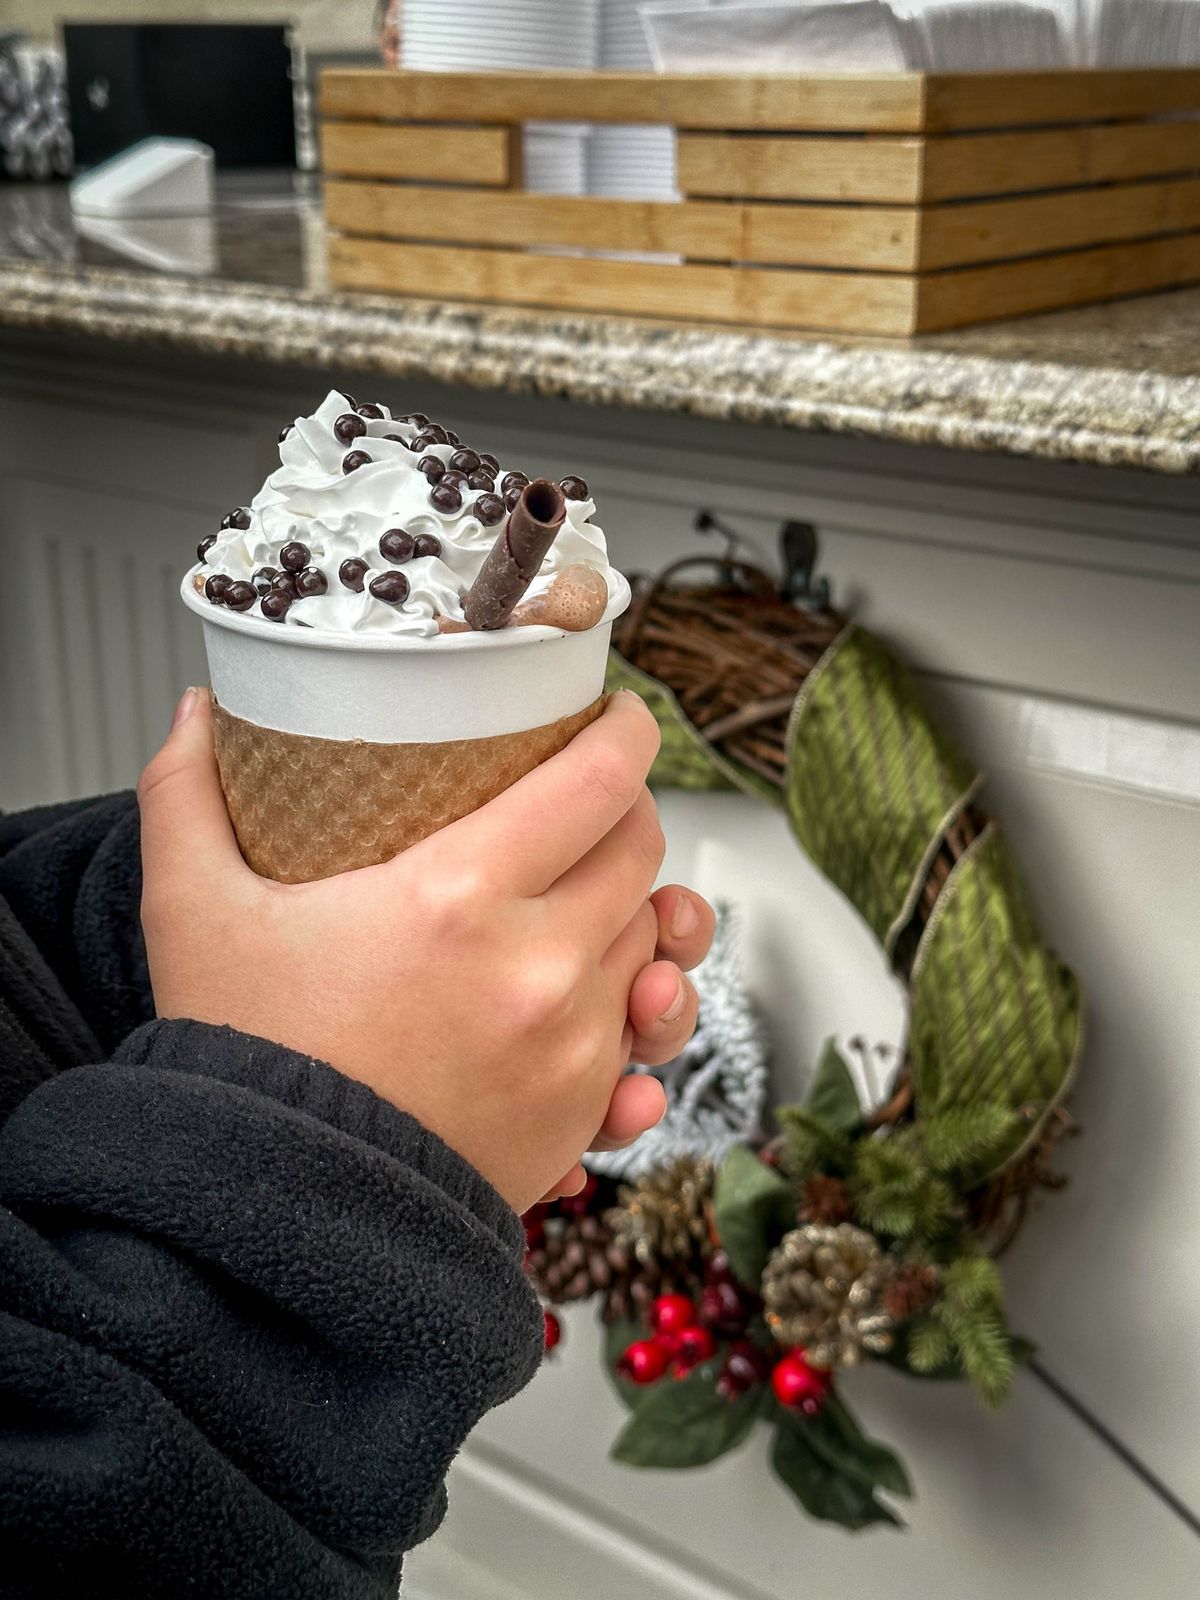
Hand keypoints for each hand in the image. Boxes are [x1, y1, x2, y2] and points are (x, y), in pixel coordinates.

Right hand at [139, 688, 712, 1213]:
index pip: (597, 781)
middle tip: (584, 802)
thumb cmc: (239, 1061)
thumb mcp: (193, 912)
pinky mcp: (579, 1111)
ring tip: (585, 895)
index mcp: (457, 897)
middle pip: (640, 852)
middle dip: (624, 811)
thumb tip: (200, 711)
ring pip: (650, 942)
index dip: (624, 733)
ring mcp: (572, 1048)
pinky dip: (626, 1007)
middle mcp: (537, 969)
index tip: (618, 718)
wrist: (266, 1220)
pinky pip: (641, 1036)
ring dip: (630, 908)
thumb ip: (186, 796)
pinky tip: (593, 998)